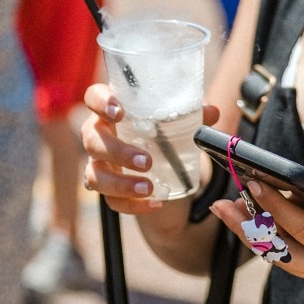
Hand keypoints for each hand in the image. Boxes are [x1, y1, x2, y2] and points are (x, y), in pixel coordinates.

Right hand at [80, 81, 220, 216]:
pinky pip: (111, 202)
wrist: (158, 166)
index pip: (94, 97)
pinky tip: (155, 203)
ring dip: (120, 183)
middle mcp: (98, 135)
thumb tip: (211, 111)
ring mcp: (99, 164)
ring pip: (95, 175)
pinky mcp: (107, 190)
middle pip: (93, 140)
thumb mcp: (175, 122)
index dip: (101, 103)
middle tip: (146, 161)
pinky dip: (133, 205)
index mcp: (110, 111)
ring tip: (148, 187)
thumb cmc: (158, 132)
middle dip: (118, 152)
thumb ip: (192, 114)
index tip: (119, 112)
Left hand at [213, 182, 303, 303]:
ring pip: (285, 259)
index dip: (274, 205)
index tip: (250, 181)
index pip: (302, 228)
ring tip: (234, 212)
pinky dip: (277, 245)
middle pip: (280, 250)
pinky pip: (298, 262)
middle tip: (218, 204)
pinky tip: (269, 228)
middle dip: (247, 226)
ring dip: (257, 236)